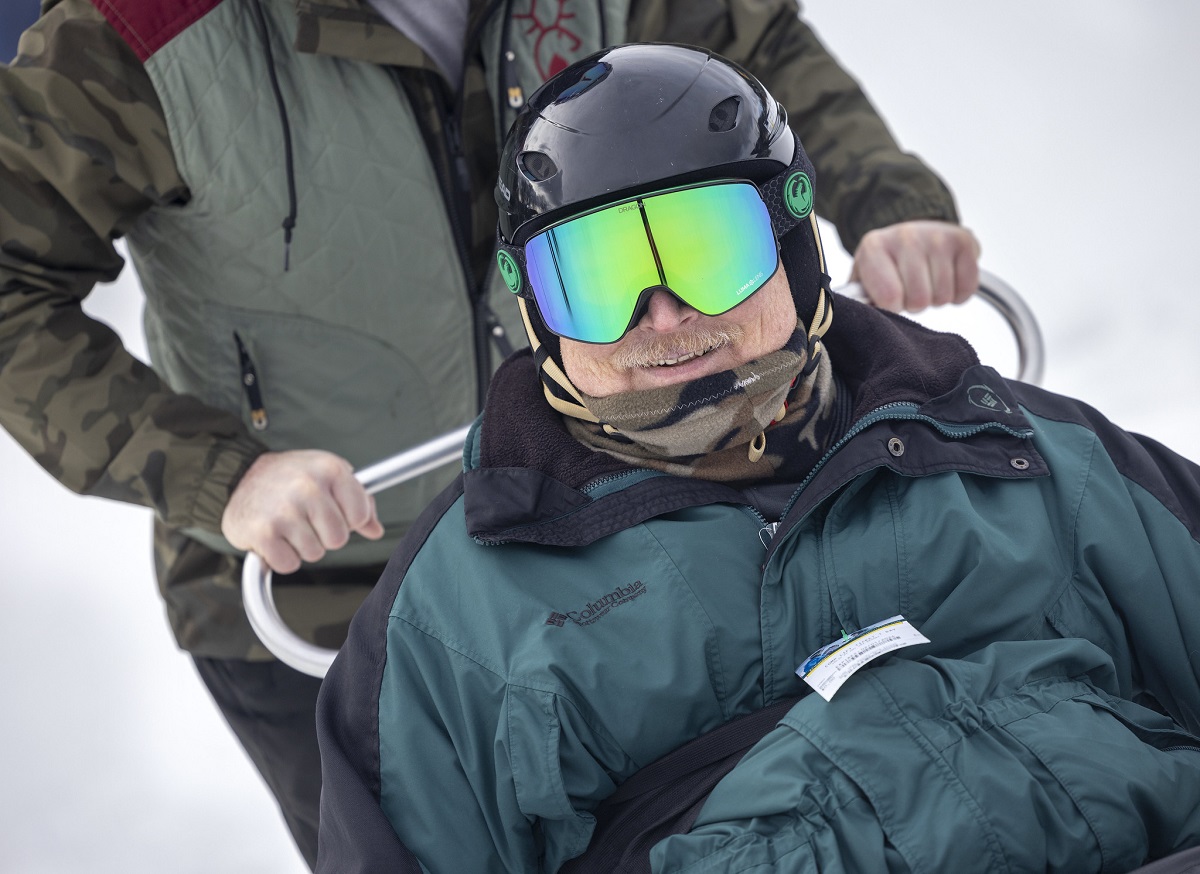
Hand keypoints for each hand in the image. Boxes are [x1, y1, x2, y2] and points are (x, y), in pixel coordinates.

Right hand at [222, 450, 383, 573]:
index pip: (360, 515)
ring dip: (301, 546)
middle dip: (323, 535)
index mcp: (331, 469)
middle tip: (305, 519)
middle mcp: (308, 487)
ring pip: (314, 553)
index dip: (347, 520)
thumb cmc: (289, 476)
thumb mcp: (328, 475)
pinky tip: (273, 536)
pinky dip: (281, 557)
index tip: (332, 512)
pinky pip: (289, 564)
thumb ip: (357, 501)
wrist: (238, 474)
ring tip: (287, 524)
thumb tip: (375, 529)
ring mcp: (284, 510)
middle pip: (338, 539)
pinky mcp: (262, 533)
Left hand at [849, 220, 980, 312]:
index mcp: (874, 247)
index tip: (891, 299)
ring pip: (943, 296)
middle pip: (919, 300)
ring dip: (936, 298)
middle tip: (910, 290)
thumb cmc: (887, 264)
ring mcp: (936, 237)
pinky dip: (958, 293)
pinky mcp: (963, 240)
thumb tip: (865, 321)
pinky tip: (947, 279)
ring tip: (927, 282)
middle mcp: (905, 236)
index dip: (893, 308)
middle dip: (915, 304)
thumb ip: (860, 300)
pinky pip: (967, 288)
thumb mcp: (864, 278)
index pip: (889, 298)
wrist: (913, 235)